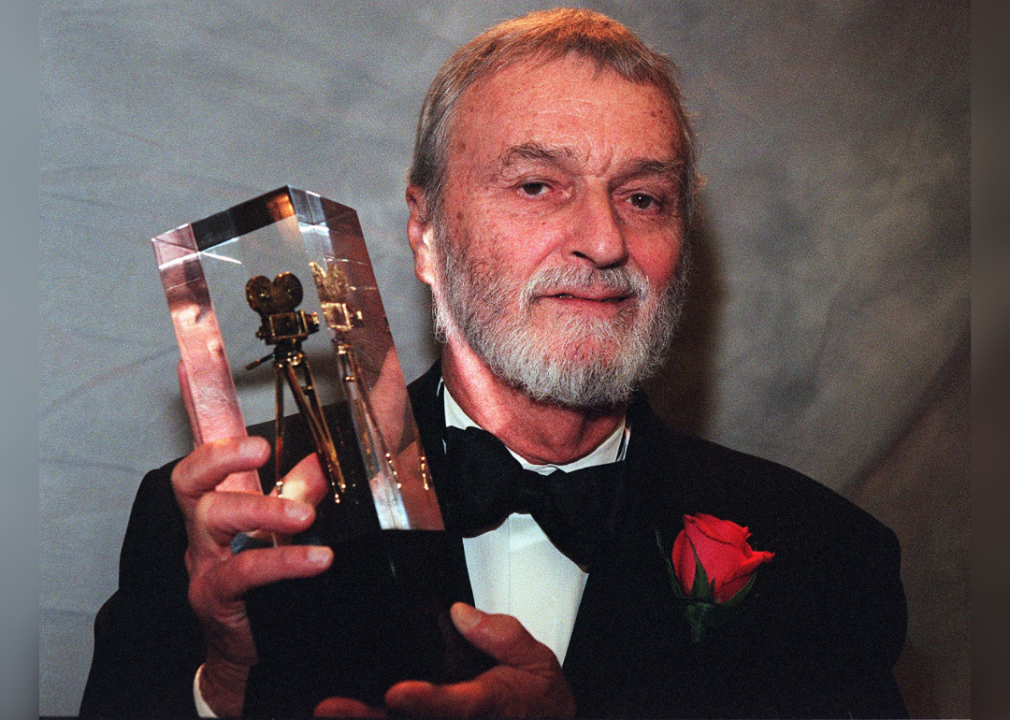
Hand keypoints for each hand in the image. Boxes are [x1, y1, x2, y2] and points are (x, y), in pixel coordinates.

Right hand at [172, 437, 331, 716]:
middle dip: (222, 458)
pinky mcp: (216, 597)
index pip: (205, 464)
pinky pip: (242, 573)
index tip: (254, 433)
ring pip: (212, 519)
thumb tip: (320, 464)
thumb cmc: (261, 585)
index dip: (219, 443)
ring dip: (260, 510)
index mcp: (218, 506)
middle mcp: (203, 530)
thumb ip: (300, 495)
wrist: (248, 649)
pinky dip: (281, 562)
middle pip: (191, 483)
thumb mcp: (285, 531)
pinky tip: (315, 560)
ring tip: (304, 515)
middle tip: (260, 449)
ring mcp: (205, 563)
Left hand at [313, 603, 575, 717]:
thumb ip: (500, 634)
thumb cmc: (536, 702)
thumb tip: (461, 614)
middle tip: (330, 707)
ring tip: (328, 708)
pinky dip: (375, 717)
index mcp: (485, 706)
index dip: (424, 701)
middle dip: (368, 719)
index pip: (453, 706)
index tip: (396, 692)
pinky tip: (343, 712)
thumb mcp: (534, 660)